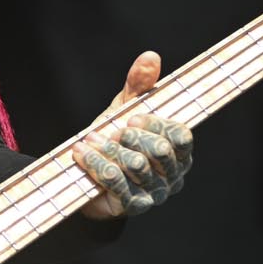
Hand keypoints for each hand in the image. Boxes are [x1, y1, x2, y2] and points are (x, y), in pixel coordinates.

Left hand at [74, 50, 194, 218]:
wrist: (87, 175)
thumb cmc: (114, 140)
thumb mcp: (125, 109)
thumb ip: (139, 84)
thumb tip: (150, 56)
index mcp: (179, 151)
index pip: (180, 136)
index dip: (156, 124)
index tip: (132, 116)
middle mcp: (173, 175)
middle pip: (160, 151)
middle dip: (131, 136)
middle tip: (111, 129)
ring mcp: (155, 194)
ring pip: (137, 166)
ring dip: (109, 148)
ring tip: (90, 139)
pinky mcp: (132, 207)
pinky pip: (117, 183)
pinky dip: (96, 164)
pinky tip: (81, 153)